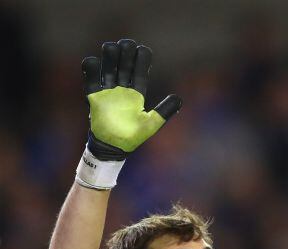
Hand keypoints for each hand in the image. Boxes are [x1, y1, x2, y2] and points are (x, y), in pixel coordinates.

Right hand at [82, 39, 181, 160]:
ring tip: (111, 47)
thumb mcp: (151, 124)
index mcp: (137, 94)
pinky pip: (91, 80)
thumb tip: (179, 98)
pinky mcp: (94, 97)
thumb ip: (164, 111)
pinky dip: (91, 69)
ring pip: (108, 69)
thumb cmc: (133, 137)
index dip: (141, 60)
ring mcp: (108, 92)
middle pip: (123, 66)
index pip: (140, 72)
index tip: (143, 50)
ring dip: (110, 57)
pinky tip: (93, 61)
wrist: (113, 148)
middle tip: (127, 44)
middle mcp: (122, 89)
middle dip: (125, 54)